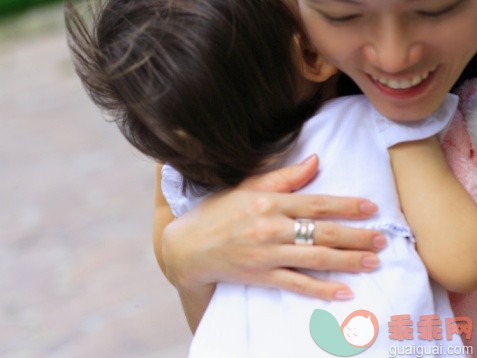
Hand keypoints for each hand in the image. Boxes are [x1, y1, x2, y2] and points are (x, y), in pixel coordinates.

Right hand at [162, 155, 384, 300]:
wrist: (189, 246)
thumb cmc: (217, 212)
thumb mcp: (246, 186)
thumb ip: (284, 176)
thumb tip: (316, 161)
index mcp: (269, 202)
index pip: (317, 203)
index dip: (347, 206)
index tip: (372, 208)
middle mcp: (271, 228)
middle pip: (323, 233)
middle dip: (356, 236)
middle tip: (382, 240)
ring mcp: (267, 254)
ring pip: (316, 259)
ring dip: (348, 261)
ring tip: (372, 262)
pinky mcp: (262, 276)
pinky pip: (297, 284)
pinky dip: (321, 289)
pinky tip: (343, 291)